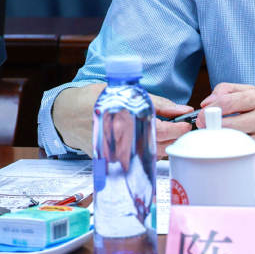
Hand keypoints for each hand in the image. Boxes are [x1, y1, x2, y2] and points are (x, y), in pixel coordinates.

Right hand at [51, 84, 192, 156]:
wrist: (67, 115)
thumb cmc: (96, 99)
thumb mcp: (127, 93)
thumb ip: (157, 103)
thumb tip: (182, 109)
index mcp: (125, 122)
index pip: (161, 131)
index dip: (178, 128)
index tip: (187, 123)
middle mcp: (122, 142)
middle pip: (159, 147)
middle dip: (175, 138)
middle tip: (182, 128)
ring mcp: (117, 154)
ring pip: (150, 155)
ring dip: (164, 145)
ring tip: (171, 132)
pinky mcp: (114, 160)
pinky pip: (138, 158)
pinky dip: (150, 150)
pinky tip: (153, 139)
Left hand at [200, 82, 254, 168]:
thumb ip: (229, 91)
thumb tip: (206, 102)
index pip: (227, 102)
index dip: (209, 110)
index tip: (201, 116)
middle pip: (227, 124)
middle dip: (212, 128)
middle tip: (206, 130)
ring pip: (233, 143)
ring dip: (222, 143)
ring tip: (219, 140)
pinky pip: (244, 157)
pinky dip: (236, 154)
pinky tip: (236, 150)